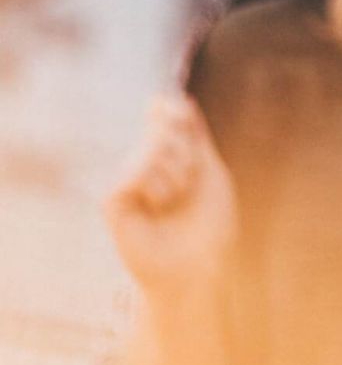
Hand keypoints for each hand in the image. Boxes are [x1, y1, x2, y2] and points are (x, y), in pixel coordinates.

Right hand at [104, 94, 237, 293]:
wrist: (198, 265)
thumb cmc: (208, 222)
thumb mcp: (209, 170)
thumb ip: (194, 135)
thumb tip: (180, 99)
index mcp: (168, 154)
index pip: (163, 113)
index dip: (172, 109)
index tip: (181, 113)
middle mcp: (143, 162)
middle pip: (164, 127)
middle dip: (187, 152)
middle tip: (189, 183)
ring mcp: (126, 180)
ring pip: (150, 149)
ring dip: (177, 175)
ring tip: (174, 201)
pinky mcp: (111, 200)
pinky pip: (131, 173)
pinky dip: (154, 188)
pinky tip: (155, 208)